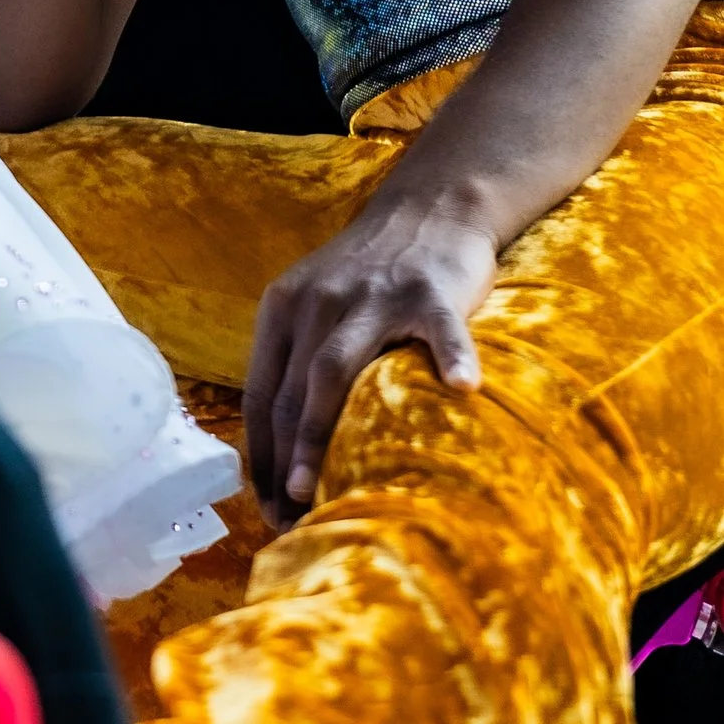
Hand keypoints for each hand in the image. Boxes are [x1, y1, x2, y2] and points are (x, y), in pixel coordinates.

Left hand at [242, 197, 493, 524]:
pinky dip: (451, 358)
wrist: (429, 207)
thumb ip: (298, 361)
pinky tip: (462, 391)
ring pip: (336, 370)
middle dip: (285, 461)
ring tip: (316, 487)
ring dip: (321, 434)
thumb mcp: (315, 306)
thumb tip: (286, 446)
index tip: (266, 506)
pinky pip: (438, 330)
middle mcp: (317, 303)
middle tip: (288, 516)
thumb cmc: (371, 275)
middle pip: (291, 392)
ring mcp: (373, 296)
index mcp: (282, 311)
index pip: (262, 396)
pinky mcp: (429, 290)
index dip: (262, 455)